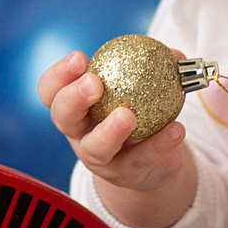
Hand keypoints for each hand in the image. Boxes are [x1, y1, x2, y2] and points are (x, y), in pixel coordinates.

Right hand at [39, 52, 196, 227]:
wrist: (151, 163)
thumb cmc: (137, 115)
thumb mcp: (138, 91)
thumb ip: (152, 70)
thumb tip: (174, 53)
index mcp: (75, 106)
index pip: (51, 90)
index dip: (59, 75)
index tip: (80, 58)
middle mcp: (78, 133)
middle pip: (62, 117)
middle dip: (73, 98)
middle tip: (94, 83)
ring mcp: (98, 158)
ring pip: (96, 147)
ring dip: (110, 131)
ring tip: (128, 116)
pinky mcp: (123, 174)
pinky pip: (139, 159)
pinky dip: (159, 144)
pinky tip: (176, 130)